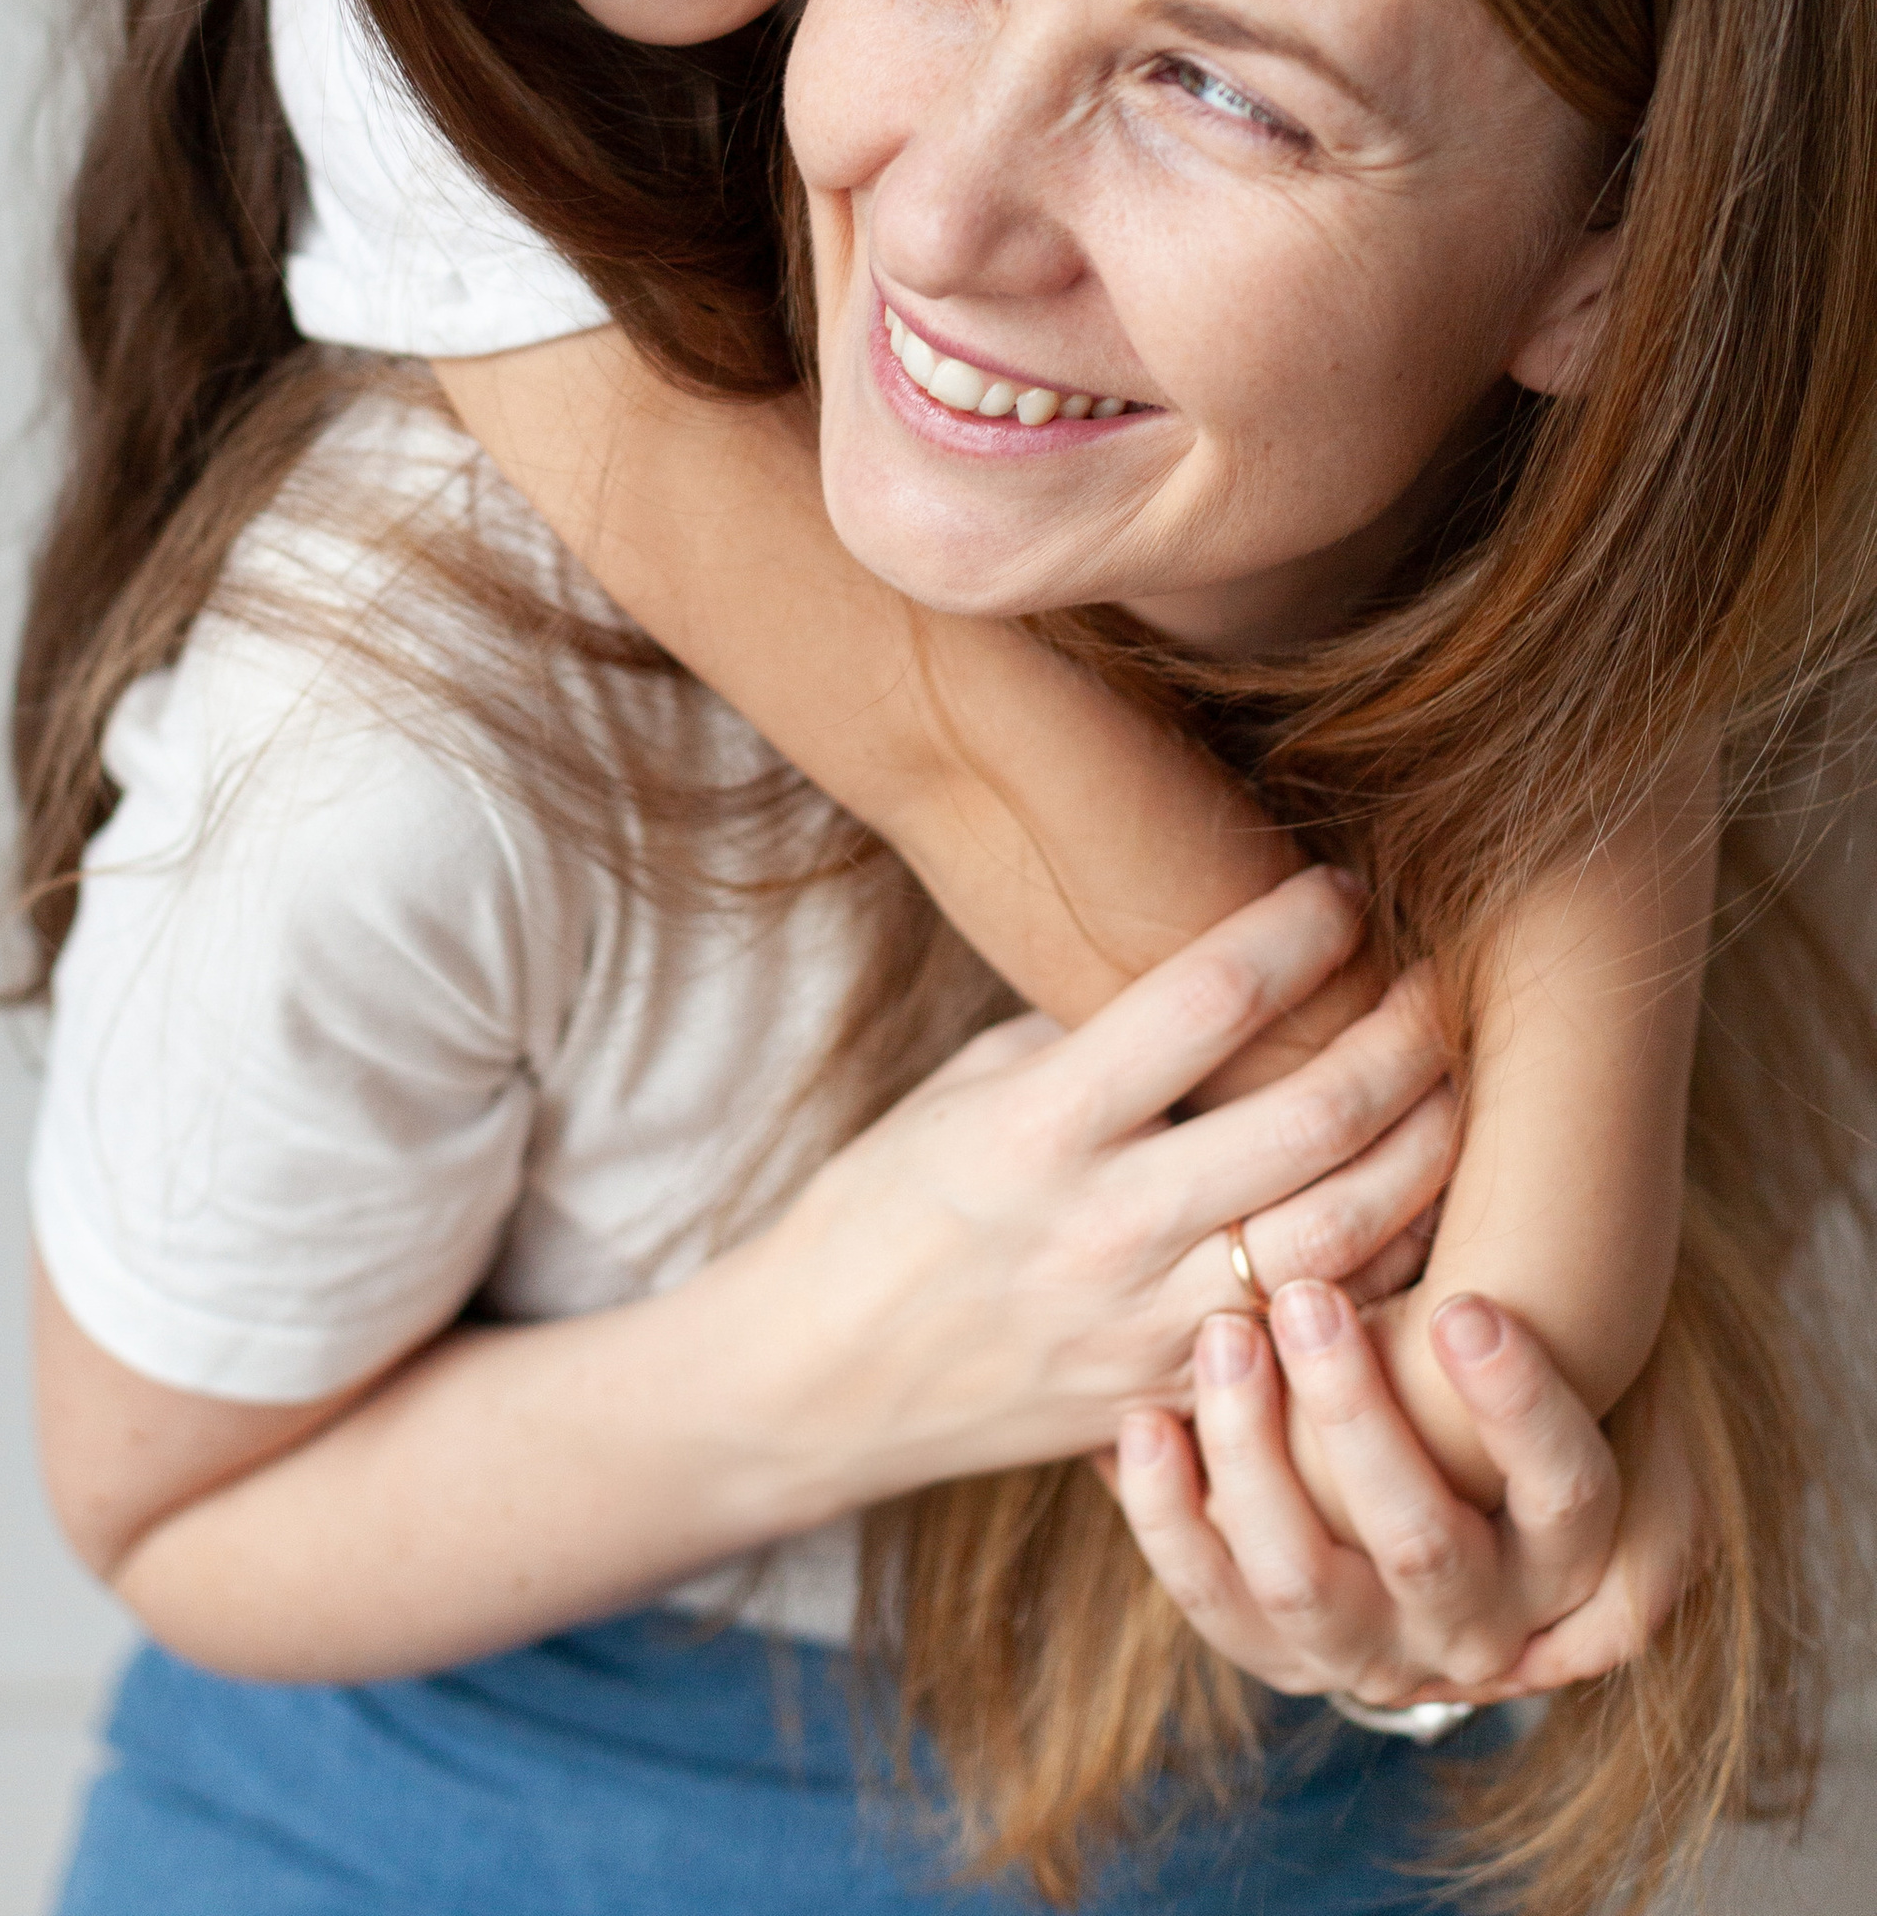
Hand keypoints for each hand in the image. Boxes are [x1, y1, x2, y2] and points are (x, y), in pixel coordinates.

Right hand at [744, 868, 1453, 1509]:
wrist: (823, 1382)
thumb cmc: (884, 1207)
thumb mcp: (963, 1090)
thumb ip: (1085, 1039)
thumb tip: (1209, 979)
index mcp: (1038, 1125)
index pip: (1205, 1000)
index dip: (1295, 931)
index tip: (1344, 887)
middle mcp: (1105, 1226)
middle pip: (1312, 1118)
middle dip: (1401, 1035)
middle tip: (1440, 981)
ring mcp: (1150, 1324)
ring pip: (1349, 1233)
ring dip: (1428, 1147)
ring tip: (1460, 1081)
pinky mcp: (1179, 1394)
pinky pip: (1321, 1325)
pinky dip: (1391, 1261)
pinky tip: (1421, 1205)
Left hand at [1112, 1281, 1693, 1709]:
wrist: (1399, 1544)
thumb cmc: (1469, 1390)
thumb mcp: (1521, 1361)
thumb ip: (1516, 1293)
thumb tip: (1465, 1128)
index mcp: (1562, 1553)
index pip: (1569, 1490)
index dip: (1522, 1407)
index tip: (1464, 1303)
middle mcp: (1475, 1620)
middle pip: (1422, 1540)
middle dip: (1358, 1414)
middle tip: (1309, 1293)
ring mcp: (1367, 1648)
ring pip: (1303, 1578)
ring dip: (1256, 1451)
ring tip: (1223, 1334)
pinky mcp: (1270, 1652)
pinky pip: (1210, 1597)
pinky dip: (1170, 1512)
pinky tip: (1141, 1423)